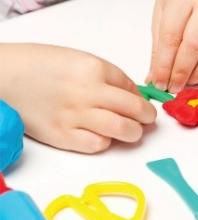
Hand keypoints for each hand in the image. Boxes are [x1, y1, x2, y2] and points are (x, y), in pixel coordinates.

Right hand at [0, 43, 156, 153]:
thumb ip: (106, 77)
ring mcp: (75, 115)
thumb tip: (133, 96)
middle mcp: (88, 92)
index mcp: (94, 68)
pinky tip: (102, 137)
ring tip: (132, 132)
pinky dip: (106, 142)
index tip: (144, 105)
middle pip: (135, 109)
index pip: (132, 88)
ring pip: (122, 130)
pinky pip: (97, 145)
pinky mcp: (62, 136)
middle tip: (146, 120)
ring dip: (133, 132)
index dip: (142, 99)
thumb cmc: (40, 66)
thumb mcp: (77, 60)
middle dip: (147, 117)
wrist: (3, 78)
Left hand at [147, 0, 197, 92]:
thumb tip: (154, 77)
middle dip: (181, 72)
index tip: (158, 82)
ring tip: (186, 82)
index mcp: (184, 0)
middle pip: (194, 46)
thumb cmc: (184, 3)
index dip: (164, 64)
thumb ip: (159, 46)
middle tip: (172, 87)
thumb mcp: (163, 15)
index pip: (171, 37)